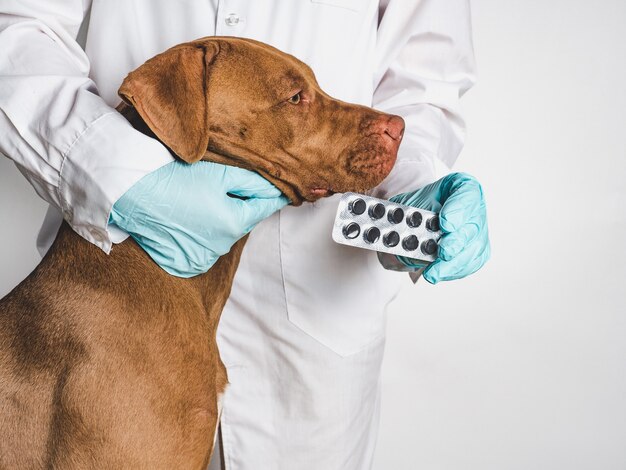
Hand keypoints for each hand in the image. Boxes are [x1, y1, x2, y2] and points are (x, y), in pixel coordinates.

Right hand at [109, 161, 288, 276]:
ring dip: (224, 222)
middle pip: (243, 223)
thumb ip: (252, 182)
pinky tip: (191, 218)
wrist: (130, 192)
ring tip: (208, 202)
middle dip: (245, 207)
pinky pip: (205, 248)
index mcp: (234, 224)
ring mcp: (202, 258)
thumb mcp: (219, 174)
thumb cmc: (175, 177)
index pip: (265, 208)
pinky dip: (204, 235)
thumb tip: (275, 188)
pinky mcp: (185, 264)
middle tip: (241, 188)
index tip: (282, 189)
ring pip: (225, 236)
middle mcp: (221, 248)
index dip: (274, 196)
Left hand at [390, 173, 489, 283]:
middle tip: (444, 254)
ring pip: (474, 249)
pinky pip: (471, 263)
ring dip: (454, 264)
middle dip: (456, 242)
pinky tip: (439, 274)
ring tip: (434, 273)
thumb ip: (412, 212)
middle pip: (473, 226)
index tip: (446, 223)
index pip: (467, 194)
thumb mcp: (413, 200)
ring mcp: (480, 230)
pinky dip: (454, 271)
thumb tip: (406, 231)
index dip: (458, 210)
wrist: (423, 217)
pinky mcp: (478, 250)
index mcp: (463, 187)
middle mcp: (476, 208)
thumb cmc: (422, 206)